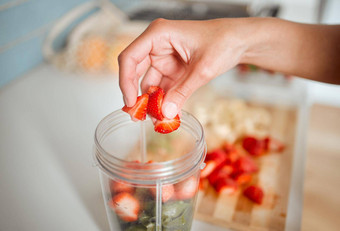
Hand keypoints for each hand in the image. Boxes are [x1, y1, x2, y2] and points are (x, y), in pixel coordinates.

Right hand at [118, 18, 246, 117]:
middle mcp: (157, 44)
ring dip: (152, 101)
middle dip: (136, 94)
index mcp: (159, 34)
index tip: (130, 103)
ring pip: (149, 82)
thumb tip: (165, 113)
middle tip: (137, 116)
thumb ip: (182, 91)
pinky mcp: (172, 68)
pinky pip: (162, 86)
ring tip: (156, 119)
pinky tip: (165, 113)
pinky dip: (163, 100)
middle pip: (135, 71)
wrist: (240, 41)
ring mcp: (164, 57)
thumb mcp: (202, 69)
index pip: (130, 57)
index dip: (125, 81)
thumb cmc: (223, 42)